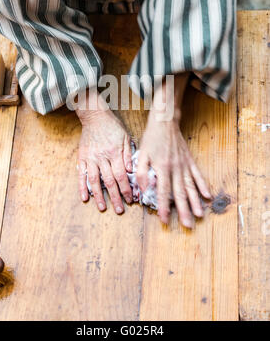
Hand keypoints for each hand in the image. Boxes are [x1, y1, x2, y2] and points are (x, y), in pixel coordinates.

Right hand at [76, 88, 132, 214]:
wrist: (94, 116)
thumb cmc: (112, 127)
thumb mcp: (125, 137)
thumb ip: (129, 155)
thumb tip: (131, 171)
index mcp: (115, 153)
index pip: (122, 176)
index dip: (126, 189)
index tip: (130, 199)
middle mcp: (102, 158)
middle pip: (110, 181)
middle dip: (115, 197)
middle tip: (120, 210)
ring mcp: (91, 158)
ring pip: (95, 180)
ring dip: (99, 196)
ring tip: (103, 208)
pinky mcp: (82, 158)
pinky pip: (82, 174)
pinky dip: (82, 186)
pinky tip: (85, 197)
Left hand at [137, 76, 210, 226]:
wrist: (165, 122)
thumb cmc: (151, 138)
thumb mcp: (141, 154)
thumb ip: (140, 172)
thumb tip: (142, 189)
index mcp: (162, 168)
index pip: (162, 192)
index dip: (163, 207)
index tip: (165, 221)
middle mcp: (175, 168)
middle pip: (180, 193)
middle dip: (184, 210)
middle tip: (188, 225)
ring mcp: (184, 165)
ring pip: (191, 186)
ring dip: (195, 202)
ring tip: (200, 215)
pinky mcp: (190, 160)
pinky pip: (197, 175)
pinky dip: (203, 186)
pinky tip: (207, 196)